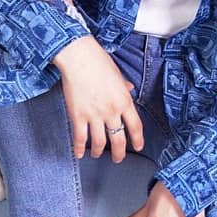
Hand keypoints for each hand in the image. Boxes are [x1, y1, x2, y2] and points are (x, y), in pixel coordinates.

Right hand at [54, 36, 143, 160]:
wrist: (79, 58)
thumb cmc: (98, 62)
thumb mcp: (117, 74)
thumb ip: (124, 85)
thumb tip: (129, 88)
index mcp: (124, 100)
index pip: (135, 126)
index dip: (138, 139)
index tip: (138, 146)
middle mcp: (111, 111)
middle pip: (119, 139)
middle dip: (119, 153)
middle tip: (118, 159)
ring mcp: (95, 115)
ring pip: (100, 142)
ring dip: (99, 152)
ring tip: (98, 155)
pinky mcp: (78, 116)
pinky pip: (80, 138)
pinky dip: (80, 148)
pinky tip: (79, 153)